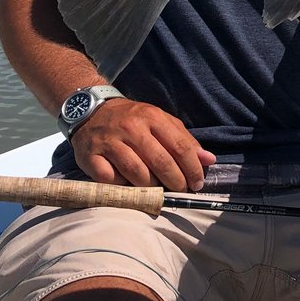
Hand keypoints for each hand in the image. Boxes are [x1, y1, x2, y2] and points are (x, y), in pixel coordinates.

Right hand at [71, 98, 216, 192]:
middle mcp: (131, 128)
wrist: (91, 110)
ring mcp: (109, 142)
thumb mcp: (160, 121)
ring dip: (150, 187)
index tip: (197, 183)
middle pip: (160, 162)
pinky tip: (128, 186)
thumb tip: (209, 160)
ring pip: (136, 173)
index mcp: (152, 117)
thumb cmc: (132, 119)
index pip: (179, 146)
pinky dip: (121, 187)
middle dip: (175, 182)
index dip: (192, 168)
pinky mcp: (90, 156)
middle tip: (180, 191)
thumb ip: (184, 140)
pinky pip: (110, 179)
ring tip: (157, 190)